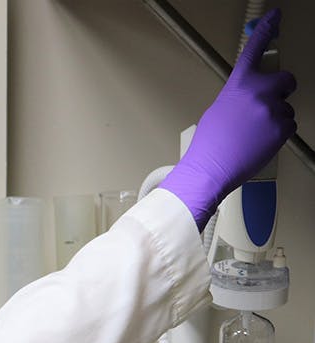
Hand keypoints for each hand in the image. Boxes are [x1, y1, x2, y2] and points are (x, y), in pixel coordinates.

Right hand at [159, 8, 296, 230]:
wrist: (210, 169)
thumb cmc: (209, 146)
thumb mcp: (217, 112)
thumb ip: (237, 98)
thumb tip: (249, 98)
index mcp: (238, 86)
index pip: (253, 51)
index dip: (266, 30)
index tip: (275, 16)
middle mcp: (257, 93)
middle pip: (286, 80)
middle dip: (282, 90)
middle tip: (270, 105)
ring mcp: (271, 110)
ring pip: (287, 109)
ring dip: (276, 119)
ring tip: (254, 136)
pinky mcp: (281, 128)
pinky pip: (289, 126)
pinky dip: (279, 135)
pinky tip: (260, 143)